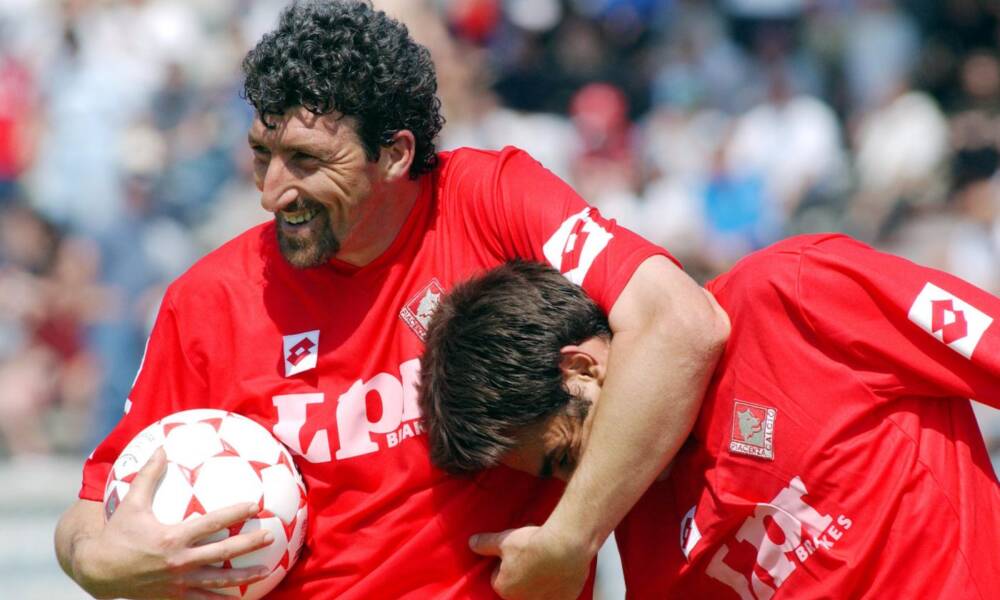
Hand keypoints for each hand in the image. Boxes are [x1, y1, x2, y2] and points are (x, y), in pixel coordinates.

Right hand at [78, 448, 273, 598]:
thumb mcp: (131, 503)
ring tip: (267, 571)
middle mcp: (179, 561)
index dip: (235, 514)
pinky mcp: (174, 597)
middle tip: (270, 536)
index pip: (211, 523)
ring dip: (245, 577)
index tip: (255, 506)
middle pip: (222, 552)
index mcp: (172, 538)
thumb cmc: (117, 534)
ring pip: (218, 580)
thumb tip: (161, 447)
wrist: (97, 572)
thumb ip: (148, 475)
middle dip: (249, 545)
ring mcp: (178, 582)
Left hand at [469, 525, 591, 599]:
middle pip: (518, 587)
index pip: (499, 577)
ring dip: (540, 581)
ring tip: (549, 561)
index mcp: (504, 588)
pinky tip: (562, 570)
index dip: (506, 563)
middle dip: (522, 573)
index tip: (516, 553)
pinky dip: (558, 586)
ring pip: (538, 592)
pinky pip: (557, 595)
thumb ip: (485, 544)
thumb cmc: (532, 544)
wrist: (565, 547)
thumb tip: (471, 543)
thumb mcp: (504, 540)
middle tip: (533, 555)